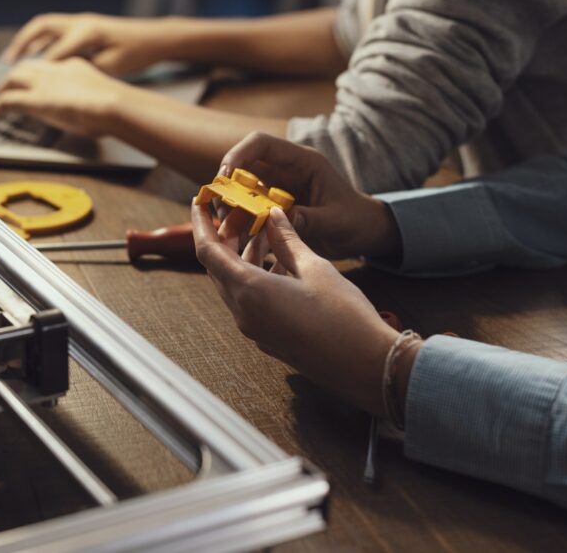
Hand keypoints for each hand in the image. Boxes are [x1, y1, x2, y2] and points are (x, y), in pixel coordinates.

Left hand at [0, 58, 139, 137]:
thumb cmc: (117, 106)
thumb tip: (93, 115)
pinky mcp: (34, 100)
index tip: (34, 83)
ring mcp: (43, 84)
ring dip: (1, 91)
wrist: (114, 104)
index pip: (47, 66)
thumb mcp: (104, 98)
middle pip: (24, 68)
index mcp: (73, 66)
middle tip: (6, 90)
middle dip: (12, 79)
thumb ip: (93, 101)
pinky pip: (6, 101)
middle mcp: (54, 70)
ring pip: (10, 80)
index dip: (36, 74)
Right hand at [5, 13, 175, 75]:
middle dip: (22, 43)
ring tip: (14, 58)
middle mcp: (81, 22)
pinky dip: (41, 40)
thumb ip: (84, 69)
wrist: (154, 38)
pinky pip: (55, 29)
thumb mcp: (111, 67)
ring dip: (28, 39)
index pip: (55, 53)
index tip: (25, 86)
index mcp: (87, 33)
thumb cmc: (136, 53)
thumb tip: (62, 76)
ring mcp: (82, 21)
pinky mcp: (84, 25)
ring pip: (46, 26)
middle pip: (41, 28)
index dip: (39, 71)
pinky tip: (35, 54)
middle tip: (8, 62)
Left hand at [192, 203, 416, 416]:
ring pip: (236, 284)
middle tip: (240, 213)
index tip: (200, 201)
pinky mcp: (268, 337)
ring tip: (263, 231)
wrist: (366, 365)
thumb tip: (274, 217)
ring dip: (244, 256)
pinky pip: (250, 300)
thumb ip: (288, 240)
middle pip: (219, 267)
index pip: (208, 251)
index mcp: (249, 291)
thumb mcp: (315, 267)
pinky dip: (256, 276)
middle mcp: (244, 313)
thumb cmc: (343, 316)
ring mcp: (255, 329)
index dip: (201, 223)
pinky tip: (279, 261)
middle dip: (225, 237)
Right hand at [219, 132, 401, 259]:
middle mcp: (285, 171)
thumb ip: (307, 219)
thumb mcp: (334, 221)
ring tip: (227, 228)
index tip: (224, 177)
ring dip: (230, 206)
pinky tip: (236, 238)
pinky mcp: (273, 207)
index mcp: (302, 162)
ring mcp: (277, 189)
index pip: (261, 144)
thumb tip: (275, 220)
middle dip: (227, 186)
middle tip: (221, 211)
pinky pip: (248, 209)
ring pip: (241, 189)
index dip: (238, 155)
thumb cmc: (354, 220)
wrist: (363, 233)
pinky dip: (239, 221)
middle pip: (243, 166)